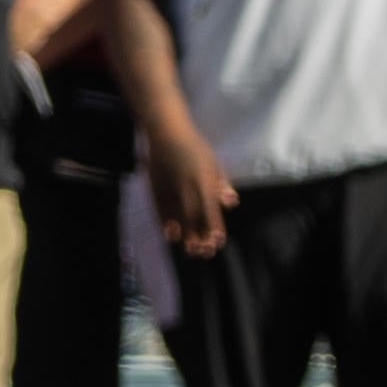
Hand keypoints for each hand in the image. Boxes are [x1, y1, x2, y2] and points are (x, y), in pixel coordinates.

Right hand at [147, 125, 235, 258]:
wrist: (166, 133)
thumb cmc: (194, 146)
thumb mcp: (214, 162)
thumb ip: (221, 183)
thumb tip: (230, 202)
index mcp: (203, 182)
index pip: (210, 210)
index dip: (214, 227)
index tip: (217, 241)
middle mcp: (186, 189)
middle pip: (194, 217)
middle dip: (199, 236)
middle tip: (204, 253)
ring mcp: (169, 189)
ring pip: (177, 217)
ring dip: (185, 234)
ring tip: (190, 250)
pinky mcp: (156, 189)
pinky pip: (161, 210)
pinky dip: (166, 223)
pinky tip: (170, 235)